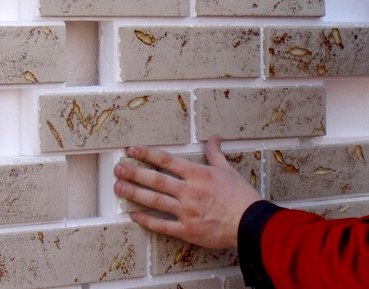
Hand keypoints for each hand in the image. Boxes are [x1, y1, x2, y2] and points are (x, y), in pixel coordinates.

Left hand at [113, 136, 262, 248]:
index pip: (167, 161)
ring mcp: (186, 212)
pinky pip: (163, 225)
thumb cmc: (241, 197)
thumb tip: (213, 137)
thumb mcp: (228, 170)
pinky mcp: (187, 230)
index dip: (148, 154)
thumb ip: (215, 154)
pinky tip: (134, 216)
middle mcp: (189, 191)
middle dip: (134, 172)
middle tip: (118, 168)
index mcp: (198, 174)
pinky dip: (147, 221)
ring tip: (119, 187)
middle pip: (156, 180)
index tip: (133, 150)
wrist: (250, 223)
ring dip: (135, 193)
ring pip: (155, 201)